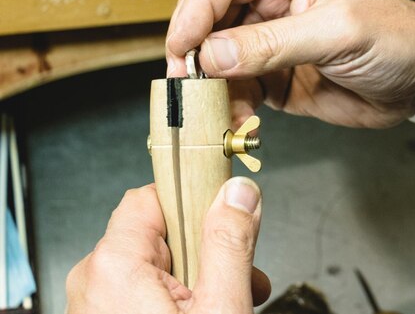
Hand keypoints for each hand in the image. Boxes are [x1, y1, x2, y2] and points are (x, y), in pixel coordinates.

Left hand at [66, 178, 268, 313]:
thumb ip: (230, 243)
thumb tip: (238, 194)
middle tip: (239, 274)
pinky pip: (142, 291)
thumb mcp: (220, 307)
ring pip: (156, 265)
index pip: (151, 196)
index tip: (223, 212)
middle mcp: (95, 280)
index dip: (194, 202)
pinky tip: (204, 311)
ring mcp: (96, 304)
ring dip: (197, 277)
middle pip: (160, 232)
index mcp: (114, 265)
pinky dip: (176, 298)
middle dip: (206, 250)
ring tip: (227, 301)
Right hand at [166, 0, 414, 128]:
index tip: (183, 46)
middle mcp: (270, 3)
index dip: (196, 11)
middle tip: (186, 81)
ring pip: (219, 59)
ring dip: (211, 85)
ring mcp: (270, 43)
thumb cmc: (394, 36)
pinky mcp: (275, 78)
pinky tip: (237, 120)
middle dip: (195, 50)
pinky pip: (239, 89)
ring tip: (212, 109)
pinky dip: (231, 106)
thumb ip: (273, 42)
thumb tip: (212, 54)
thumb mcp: (337, 32)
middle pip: (211, 19)